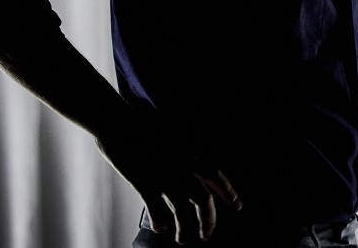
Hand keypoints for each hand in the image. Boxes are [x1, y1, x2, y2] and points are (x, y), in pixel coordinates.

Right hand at [96, 123, 242, 244]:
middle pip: (204, 200)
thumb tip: (190, 171)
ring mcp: (164, 176)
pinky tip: (160, 228)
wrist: (119, 122)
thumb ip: (183, 154)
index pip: (217, 177)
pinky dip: (159, 222)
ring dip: (185, 229)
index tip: (238, 205)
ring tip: (183, 240)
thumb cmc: (142, 127)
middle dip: (209, 220)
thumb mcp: (172, 137)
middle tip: (207, 235)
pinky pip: (157, 210)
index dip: (229, 192)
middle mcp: (182, 166)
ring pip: (183, 211)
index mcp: (190, 153)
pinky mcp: (145, 183)